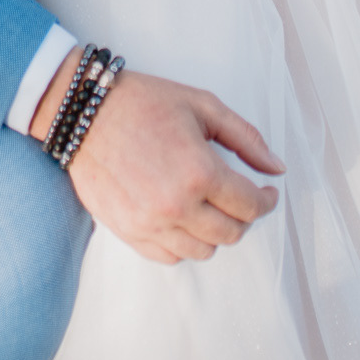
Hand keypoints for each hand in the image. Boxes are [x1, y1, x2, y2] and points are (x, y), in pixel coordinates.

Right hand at [30, 55, 282, 263]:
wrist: (83, 112)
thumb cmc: (142, 102)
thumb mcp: (201, 105)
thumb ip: (245, 137)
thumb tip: (276, 168)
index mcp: (200, 171)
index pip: (250, 206)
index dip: (265, 200)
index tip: (266, 192)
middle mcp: (177, 205)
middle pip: (231, 233)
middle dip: (242, 216)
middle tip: (237, 196)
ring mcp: (151, 224)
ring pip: (203, 251)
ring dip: (212, 232)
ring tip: (206, 205)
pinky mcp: (129, 233)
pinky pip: (170, 257)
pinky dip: (182, 243)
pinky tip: (181, 217)